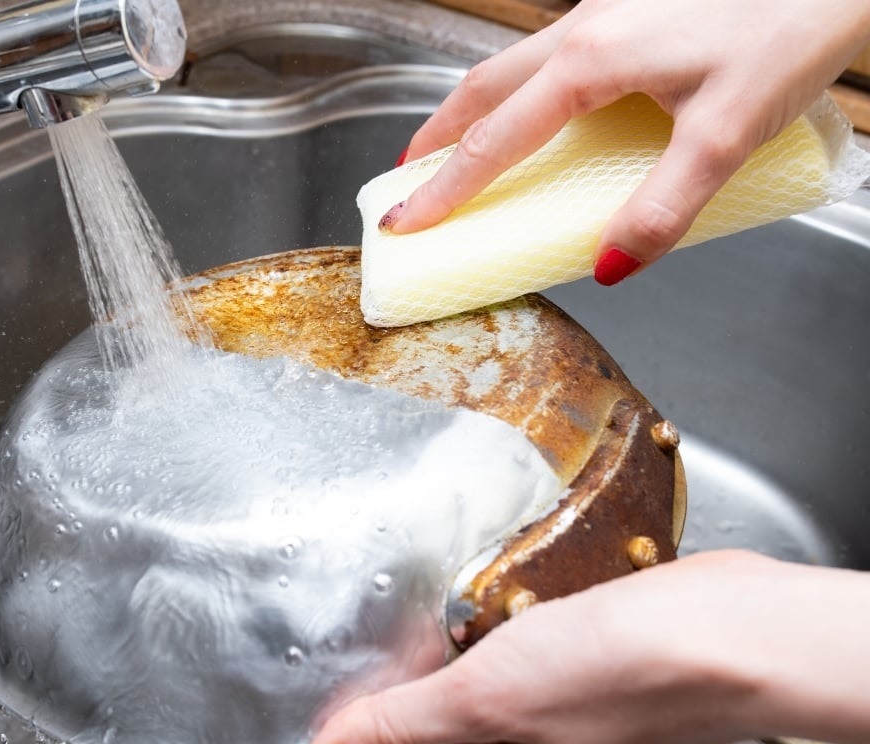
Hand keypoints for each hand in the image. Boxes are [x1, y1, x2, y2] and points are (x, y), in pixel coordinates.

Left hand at [301, 550, 869, 743]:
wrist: (729, 633)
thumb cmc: (622, 675)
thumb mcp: (482, 698)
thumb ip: (398, 728)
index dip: (376, 711)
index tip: (361, 663)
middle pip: (448, 718)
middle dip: (425, 669)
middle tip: (422, 623)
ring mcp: (570, 713)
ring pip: (490, 678)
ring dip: (472, 640)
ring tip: (474, 606)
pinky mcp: (597, 669)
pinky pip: (532, 650)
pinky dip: (516, 622)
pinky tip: (522, 599)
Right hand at [385, 0, 869, 283]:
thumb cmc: (791, 24)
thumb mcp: (727, 134)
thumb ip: (664, 207)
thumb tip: (611, 265)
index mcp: (590, 62)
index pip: (493, 141)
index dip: (444, 189)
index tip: (405, 222)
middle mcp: (583, 27)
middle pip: (482, 89)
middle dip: (436, 138)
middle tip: (407, 182)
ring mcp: (603, 9)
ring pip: (511, 64)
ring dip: (471, 109)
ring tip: (455, 148)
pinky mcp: (629, 6)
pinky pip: (548, 52)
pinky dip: (517, 89)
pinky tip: (539, 108)